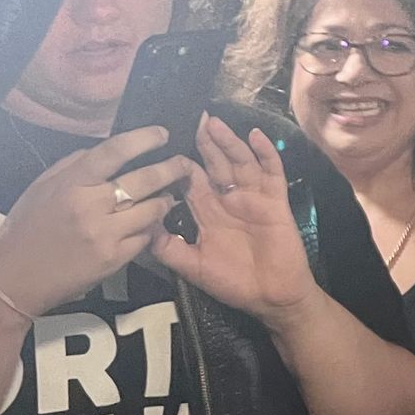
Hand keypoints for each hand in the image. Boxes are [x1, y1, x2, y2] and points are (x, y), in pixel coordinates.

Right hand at [0, 127, 189, 314]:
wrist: (13, 279)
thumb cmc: (25, 230)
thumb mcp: (41, 188)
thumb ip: (73, 166)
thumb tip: (106, 151)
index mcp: (71, 183)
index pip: (115, 151)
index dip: (144, 139)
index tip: (162, 134)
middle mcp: (91, 206)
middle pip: (145, 179)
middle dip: (172, 168)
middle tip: (184, 164)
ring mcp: (105, 234)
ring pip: (153, 209)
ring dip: (165, 201)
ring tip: (168, 196)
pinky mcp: (114, 259)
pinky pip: (146, 237)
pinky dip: (151, 229)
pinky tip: (151, 224)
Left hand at [152, 115, 320, 327]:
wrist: (271, 297)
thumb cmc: (233, 282)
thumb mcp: (192, 266)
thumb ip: (168, 248)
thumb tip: (140, 226)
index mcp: (207, 211)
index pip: (191, 179)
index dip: (180, 162)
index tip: (164, 143)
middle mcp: (228, 199)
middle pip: (215, 163)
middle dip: (204, 142)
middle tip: (193, 118)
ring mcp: (253, 198)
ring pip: (239, 161)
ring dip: (228, 142)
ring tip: (215, 123)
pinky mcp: (275, 201)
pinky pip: (272, 172)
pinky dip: (265, 153)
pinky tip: (255, 136)